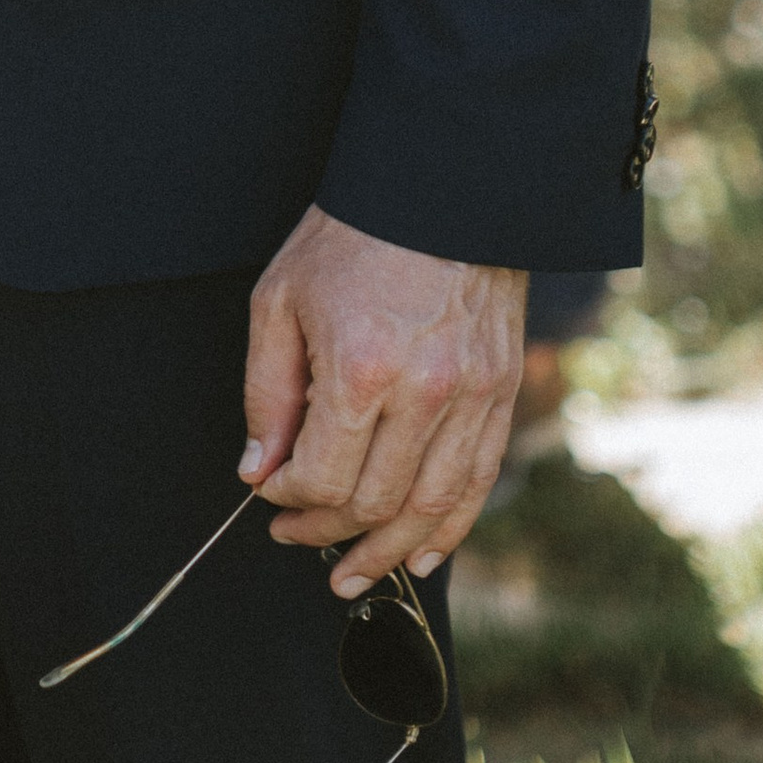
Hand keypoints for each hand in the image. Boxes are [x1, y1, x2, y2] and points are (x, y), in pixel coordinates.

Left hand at [242, 204, 524, 594]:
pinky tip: (419, 554)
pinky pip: (478, 483)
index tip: (269, 493)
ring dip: (386, 551)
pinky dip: (449, 529)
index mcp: (361, 369)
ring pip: (430, 507)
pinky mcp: (501, 392)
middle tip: (296, 538)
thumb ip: (268, 392)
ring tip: (351, 575)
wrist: (438, 187)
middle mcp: (424, 393)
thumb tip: (261, 468)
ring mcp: (471, 397)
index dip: (287, 499)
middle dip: (326, 532)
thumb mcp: (281, 300)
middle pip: (373, 501)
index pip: (321, 477)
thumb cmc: (349, 238)